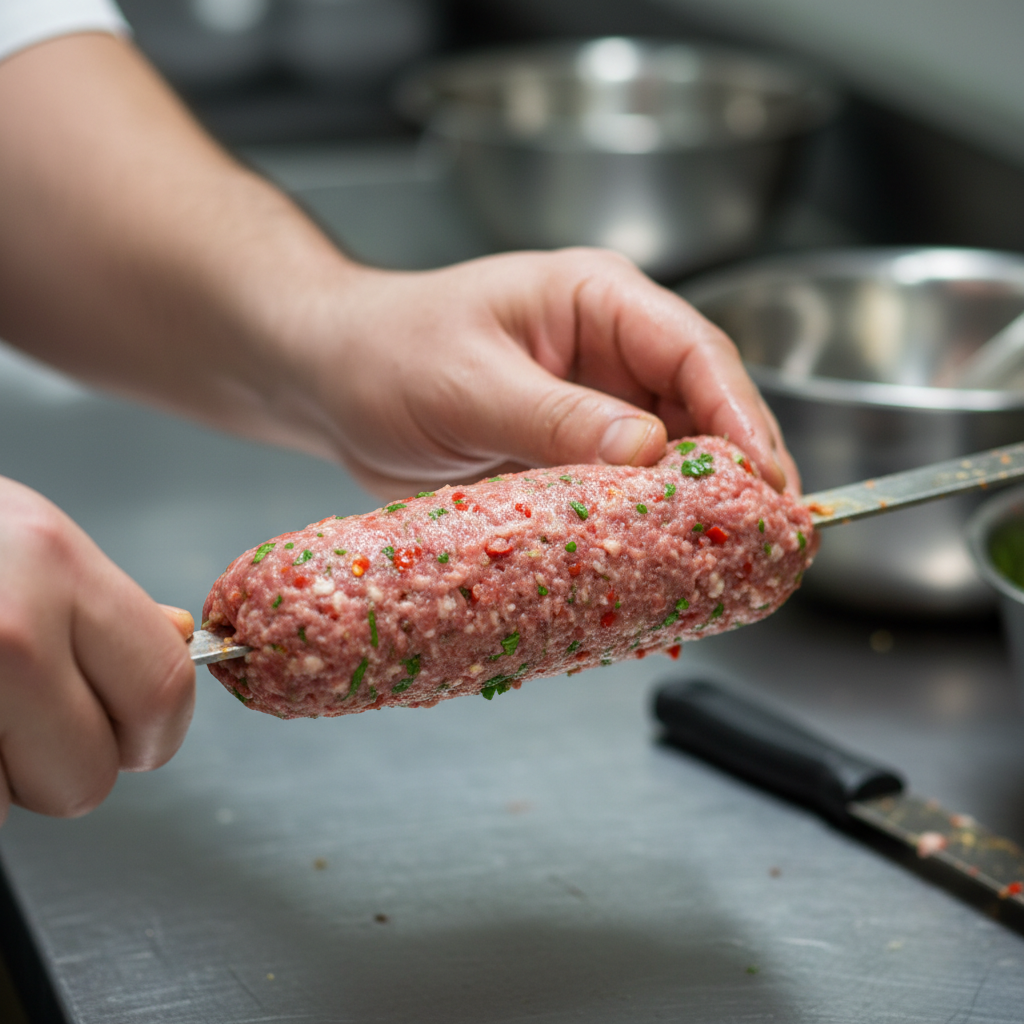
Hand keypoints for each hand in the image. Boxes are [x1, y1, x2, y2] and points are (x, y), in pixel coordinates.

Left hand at [0, 36, 796, 503]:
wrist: (331, 381)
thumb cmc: (386, 352)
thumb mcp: (470, 383)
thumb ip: (557, 418)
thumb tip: (649, 455)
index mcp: (596, 300)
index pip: (696, 351)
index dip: (742, 416)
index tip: (767, 479)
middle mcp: (609, 350)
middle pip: (703, 408)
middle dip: (737, 471)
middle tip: (765, 538)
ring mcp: (593, 405)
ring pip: (671, 457)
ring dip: (695, 508)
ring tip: (727, 564)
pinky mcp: (571, 452)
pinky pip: (625, 491)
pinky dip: (644, 528)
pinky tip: (661, 566)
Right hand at [0, 476, 194, 821]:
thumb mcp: (34, 542)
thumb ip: (106, 608)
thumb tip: (175, 643)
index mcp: (57, 568)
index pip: (160, 693)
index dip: (157, 732)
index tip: (138, 734)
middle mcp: (4, 629)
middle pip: (86, 777)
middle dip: (65, 767)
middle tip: (31, 722)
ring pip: (6, 809)